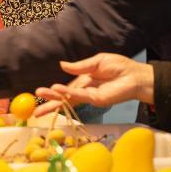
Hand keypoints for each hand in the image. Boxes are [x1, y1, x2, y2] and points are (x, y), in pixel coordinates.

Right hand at [33, 53, 153, 116]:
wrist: (136, 75)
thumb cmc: (119, 67)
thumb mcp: (97, 62)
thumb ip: (80, 66)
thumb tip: (62, 65)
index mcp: (84, 81)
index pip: (65, 89)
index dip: (53, 92)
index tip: (40, 93)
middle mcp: (85, 90)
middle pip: (64, 98)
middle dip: (50, 103)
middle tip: (35, 109)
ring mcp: (90, 96)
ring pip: (68, 99)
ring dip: (54, 101)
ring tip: (41, 104)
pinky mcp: (97, 99)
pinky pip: (79, 96)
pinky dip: (67, 93)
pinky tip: (57, 91)